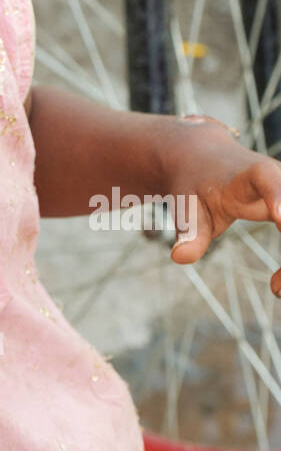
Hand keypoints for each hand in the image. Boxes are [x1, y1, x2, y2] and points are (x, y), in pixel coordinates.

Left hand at [160, 114, 280, 294]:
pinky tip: (276, 284)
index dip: (277, 195)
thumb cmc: (196, 186)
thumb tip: (179, 257)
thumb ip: (189, 233)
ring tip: (275, 289)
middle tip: (275, 289)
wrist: (203, 161)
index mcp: (253, 174)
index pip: (268, 180)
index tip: (280, 218)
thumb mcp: (188, 208)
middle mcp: (280, 181)